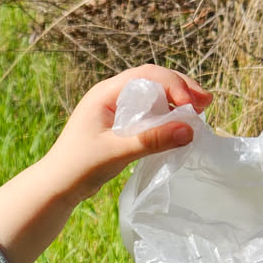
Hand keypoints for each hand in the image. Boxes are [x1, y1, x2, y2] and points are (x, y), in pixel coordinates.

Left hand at [40, 65, 212, 204]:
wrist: (56, 187)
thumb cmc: (79, 167)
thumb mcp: (117, 152)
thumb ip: (152, 140)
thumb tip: (190, 129)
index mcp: (105, 93)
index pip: (146, 75)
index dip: (173, 84)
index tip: (191, 104)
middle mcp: (110, 95)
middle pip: (152, 80)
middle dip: (180, 88)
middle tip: (206, 103)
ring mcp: (115, 109)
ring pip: (152, 96)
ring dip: (176, 102)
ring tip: (199, 112)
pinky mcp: (119, 125)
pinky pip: (148, 112)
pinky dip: (166, 116)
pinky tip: (180, 126)